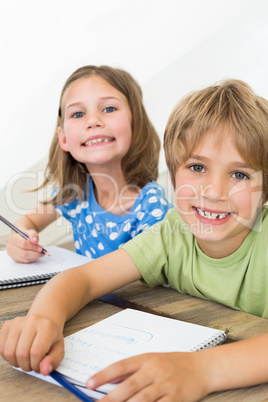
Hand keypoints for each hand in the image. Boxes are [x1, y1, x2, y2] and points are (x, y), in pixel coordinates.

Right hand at [0, 314, 63, 374]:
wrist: (44, 321)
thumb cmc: (51, 338)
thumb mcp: (59, 349)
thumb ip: (53, 361)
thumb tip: (44, 371)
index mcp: (47, 326)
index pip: (36, 352)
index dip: (36, 365)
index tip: (39, 366)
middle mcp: (31, 321)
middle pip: (21, 353)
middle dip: (26, 365)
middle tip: (32, 364)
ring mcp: (17, 322)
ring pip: (9, 352)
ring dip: (16, 362)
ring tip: (25, 359)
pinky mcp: (7, 325)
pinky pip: (0, 348)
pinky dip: (7, 357)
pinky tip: (17, 353)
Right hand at [6, 229, 43, 262]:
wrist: (21, 236)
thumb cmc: (25, 234)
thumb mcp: (30, 231)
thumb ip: (33, 235)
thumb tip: (35, 241)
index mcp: (13, 238)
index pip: (23, 244)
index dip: (33, 247)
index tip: (41, 248)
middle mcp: (10, 246)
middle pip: (24, 253)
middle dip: (35, 253)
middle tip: (42, 252)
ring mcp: (11, 254)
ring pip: (24, 259)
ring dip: (34, 257)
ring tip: (40, 253)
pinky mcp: (15, 259)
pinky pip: (24, 261)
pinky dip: (32, 259)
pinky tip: (35, 255)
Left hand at [86, 352, 209, 400]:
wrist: (202, 368)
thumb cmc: (174, 364)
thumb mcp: (153, 360)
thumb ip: (134, 371)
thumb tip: (111, 382)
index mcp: (147, 359)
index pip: (121, 366)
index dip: (104, 375)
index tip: (89, 384)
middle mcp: (155, 370)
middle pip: (129, 386)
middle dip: (110, 398)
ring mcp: (166, 385)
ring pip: (142, 400)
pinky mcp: (176, 399)